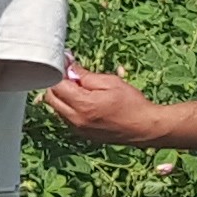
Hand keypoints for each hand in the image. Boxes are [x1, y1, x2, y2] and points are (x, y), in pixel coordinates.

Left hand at [40, 66, 169, 144]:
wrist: (145, 127)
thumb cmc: (131, 103)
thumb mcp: (110, 82)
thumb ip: (85, 76)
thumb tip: (69, 68)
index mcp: (82, 105)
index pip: (56, 86)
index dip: (58, 72)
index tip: (65, 62)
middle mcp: (76, 120)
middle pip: (51, 99)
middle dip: (56, 84)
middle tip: (70, 74)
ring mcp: (78, 130)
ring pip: (57, 109)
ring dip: (62, 97)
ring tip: (79, 87)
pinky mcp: (83, 134)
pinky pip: (66, 118)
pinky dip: (69, 107)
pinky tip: (83, 101)